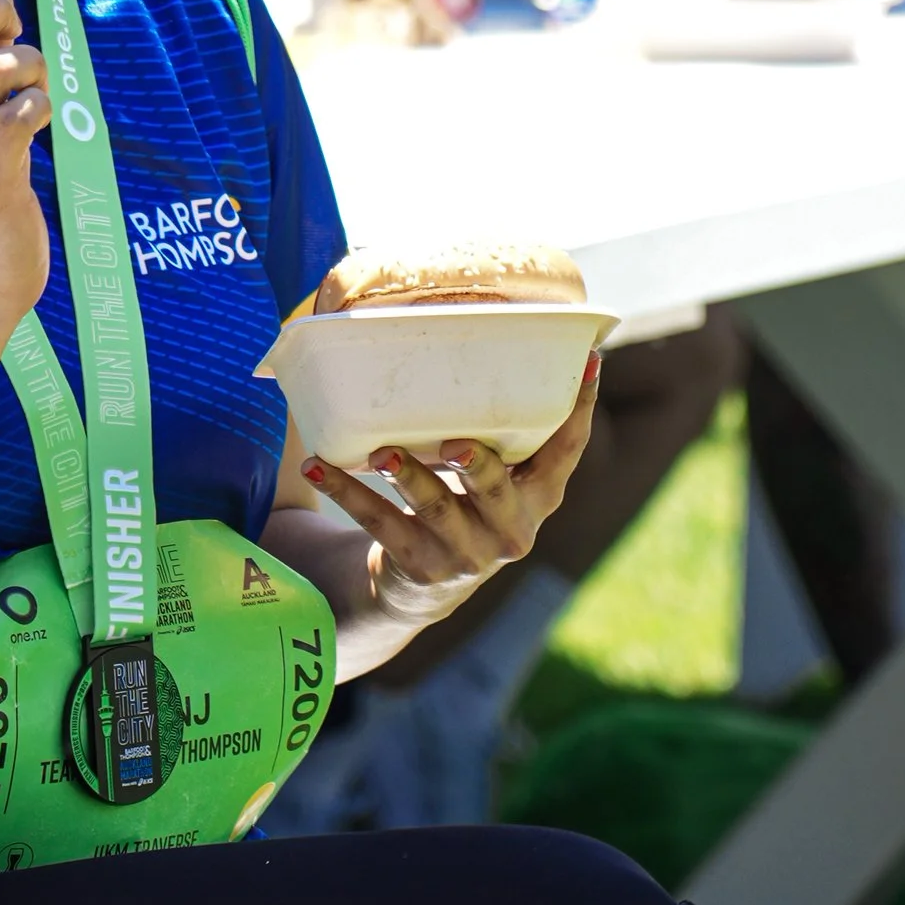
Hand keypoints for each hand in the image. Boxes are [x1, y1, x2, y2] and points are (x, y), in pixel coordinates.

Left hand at [303, 359, 601, 623]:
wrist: (425, 584)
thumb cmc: (463, 498)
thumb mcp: (490, 468)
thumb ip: (493, 420)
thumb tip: (472, 320)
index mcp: (538, 495)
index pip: (566, 451)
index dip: (580, 409)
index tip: (588, 361)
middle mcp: (512, 528)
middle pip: (498, 494)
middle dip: (479, 469)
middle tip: (456, 442)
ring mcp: (467, 553)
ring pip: (438, 511)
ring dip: (409, 479)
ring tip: (382, 452)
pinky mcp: (420, 566)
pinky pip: (379, 524)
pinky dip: (347, 492)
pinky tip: (316, 464)